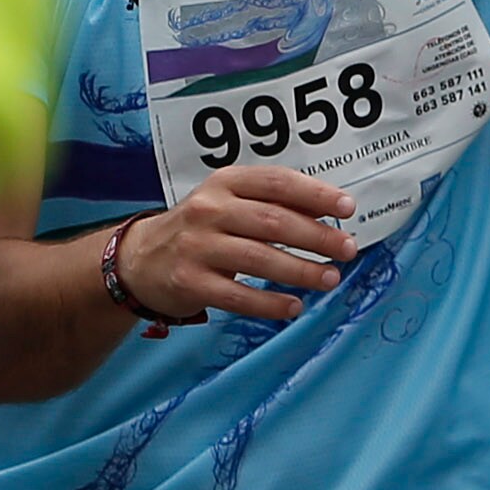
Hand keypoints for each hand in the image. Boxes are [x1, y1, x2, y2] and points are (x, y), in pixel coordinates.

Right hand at [120, 166, 357, 325]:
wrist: (140, 259)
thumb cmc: (201, 229)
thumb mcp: (229, 203)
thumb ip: (272, 205)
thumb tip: (327, 214)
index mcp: (225, 183)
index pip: (278, 182)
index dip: (316, 194)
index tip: (348, 208)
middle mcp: (209, 209)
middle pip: (273, 221)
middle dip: (317, 236)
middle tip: (348, 249)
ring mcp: (197, 246)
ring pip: (259, 258)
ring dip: (301, 271)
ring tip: (330, 279)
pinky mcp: (189, 281)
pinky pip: (237, 295)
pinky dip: (269, 303)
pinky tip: (294, 306)